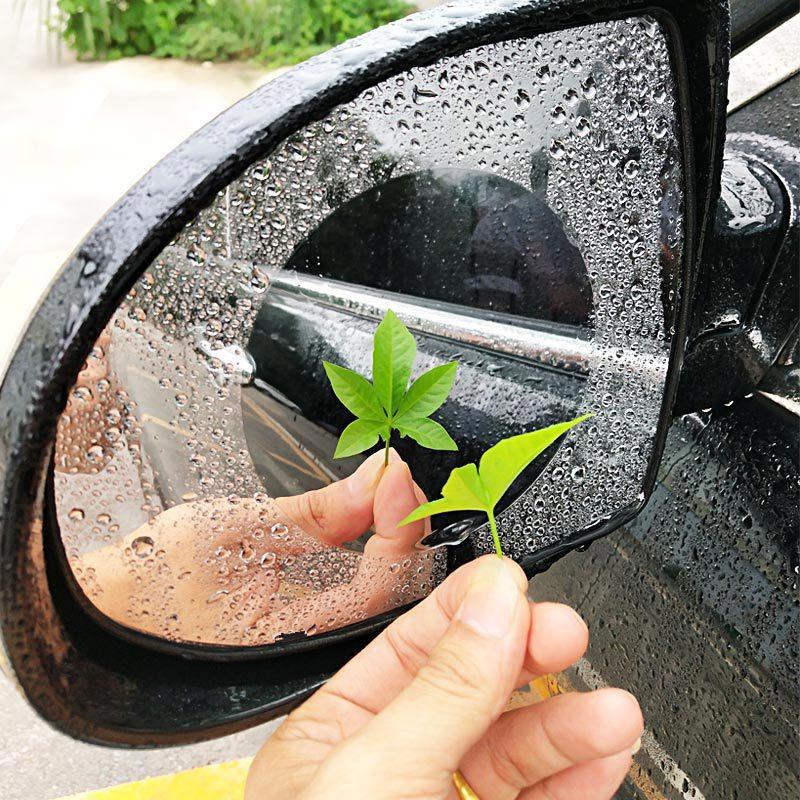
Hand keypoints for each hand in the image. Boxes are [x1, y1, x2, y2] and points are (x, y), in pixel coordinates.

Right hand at [76, 450, 436, 644]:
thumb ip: (318, 512)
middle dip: (406, 526)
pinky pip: (355, 584)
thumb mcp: (236, 529)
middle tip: (398, 477)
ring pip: (381, 589)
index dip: (399, 526)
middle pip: (394, 590)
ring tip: (390, 486)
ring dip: (392, 532)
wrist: (108, 607)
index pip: (381, 586)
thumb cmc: (149, 581)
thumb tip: (374, 479)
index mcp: (296, 638)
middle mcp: (311, 647)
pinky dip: (369, 542)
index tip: (395, 474)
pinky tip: (369, 511)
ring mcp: (308, 634)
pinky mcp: (300, 618)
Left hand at [246, 555, 642, 799]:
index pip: (408, 649)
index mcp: (336, 741)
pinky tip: (602, 752)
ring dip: (566, 724)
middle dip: (524, 660)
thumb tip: (495, 600)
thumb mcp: (374, 778)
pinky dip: (576, 777)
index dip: (466, 610)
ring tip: (609, 708)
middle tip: (567, 634)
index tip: (513, 583)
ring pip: (515, 750)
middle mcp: (390, 771)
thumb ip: (441, 690)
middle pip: (471, 693)